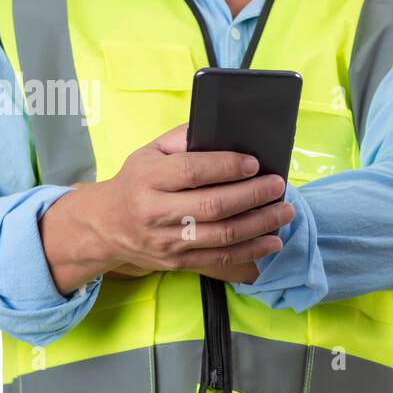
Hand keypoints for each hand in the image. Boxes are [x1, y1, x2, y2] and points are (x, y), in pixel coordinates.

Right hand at [39, 124, 294, 293]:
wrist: (107, 225)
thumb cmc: (137, 182)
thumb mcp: (149, 152)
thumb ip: (184, 138)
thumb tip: (224, 130)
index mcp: (148, 178)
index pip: (192, 171)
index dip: (226, 166)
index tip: (254, 163)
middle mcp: (156, 212)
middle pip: (214, 205)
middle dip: (253, 195)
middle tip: (279, 185)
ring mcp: (168, 241)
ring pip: (223, 235)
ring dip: (261, 223)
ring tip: (285, 211)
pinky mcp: (178, 262)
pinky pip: (221, 258)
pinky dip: (253, 250)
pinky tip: (273, 241)